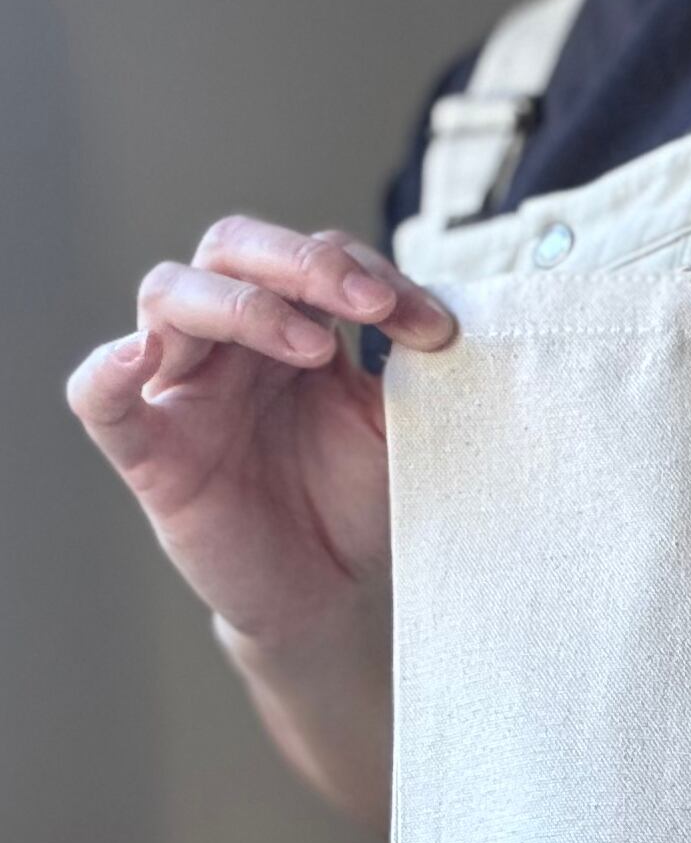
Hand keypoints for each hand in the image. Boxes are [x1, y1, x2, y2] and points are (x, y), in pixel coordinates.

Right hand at [66, 218, 453, 648]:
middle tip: (370, 304)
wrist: (331, 593)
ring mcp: (183, 390)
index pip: (313, 257)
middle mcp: (229, 342)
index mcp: (292, 325)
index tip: (437, 329)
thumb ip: (404, 369)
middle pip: (232, 249)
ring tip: (313, 349)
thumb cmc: (355, 500)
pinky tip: (138, 355)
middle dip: (303, 262)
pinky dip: (107, 370)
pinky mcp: (150, 454)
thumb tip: (441, 319)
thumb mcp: (392, 424)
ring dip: (242, 305)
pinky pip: (98, 400)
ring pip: (170, 296)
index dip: (372, 274)